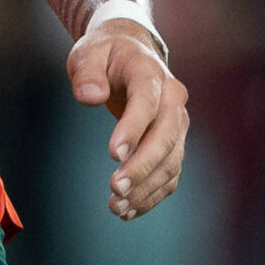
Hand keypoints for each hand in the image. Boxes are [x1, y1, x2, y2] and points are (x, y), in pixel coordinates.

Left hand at [67, 19, 187, 220]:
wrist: (131, 53)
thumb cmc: (105, 54)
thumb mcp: (88, 53)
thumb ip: (87, 73)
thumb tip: (91, 96)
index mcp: (151, 73)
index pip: (147, 102)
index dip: (133, 128)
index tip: (113, 154)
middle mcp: (173, 100)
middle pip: (165, 137)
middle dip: (141, 166)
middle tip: (115, 189)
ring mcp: (178, 124)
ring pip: (170, 161)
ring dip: (146, 188)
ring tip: (116, 207)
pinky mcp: (174, 144)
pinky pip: (169, 174)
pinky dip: (152, 195)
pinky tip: (129, 210)